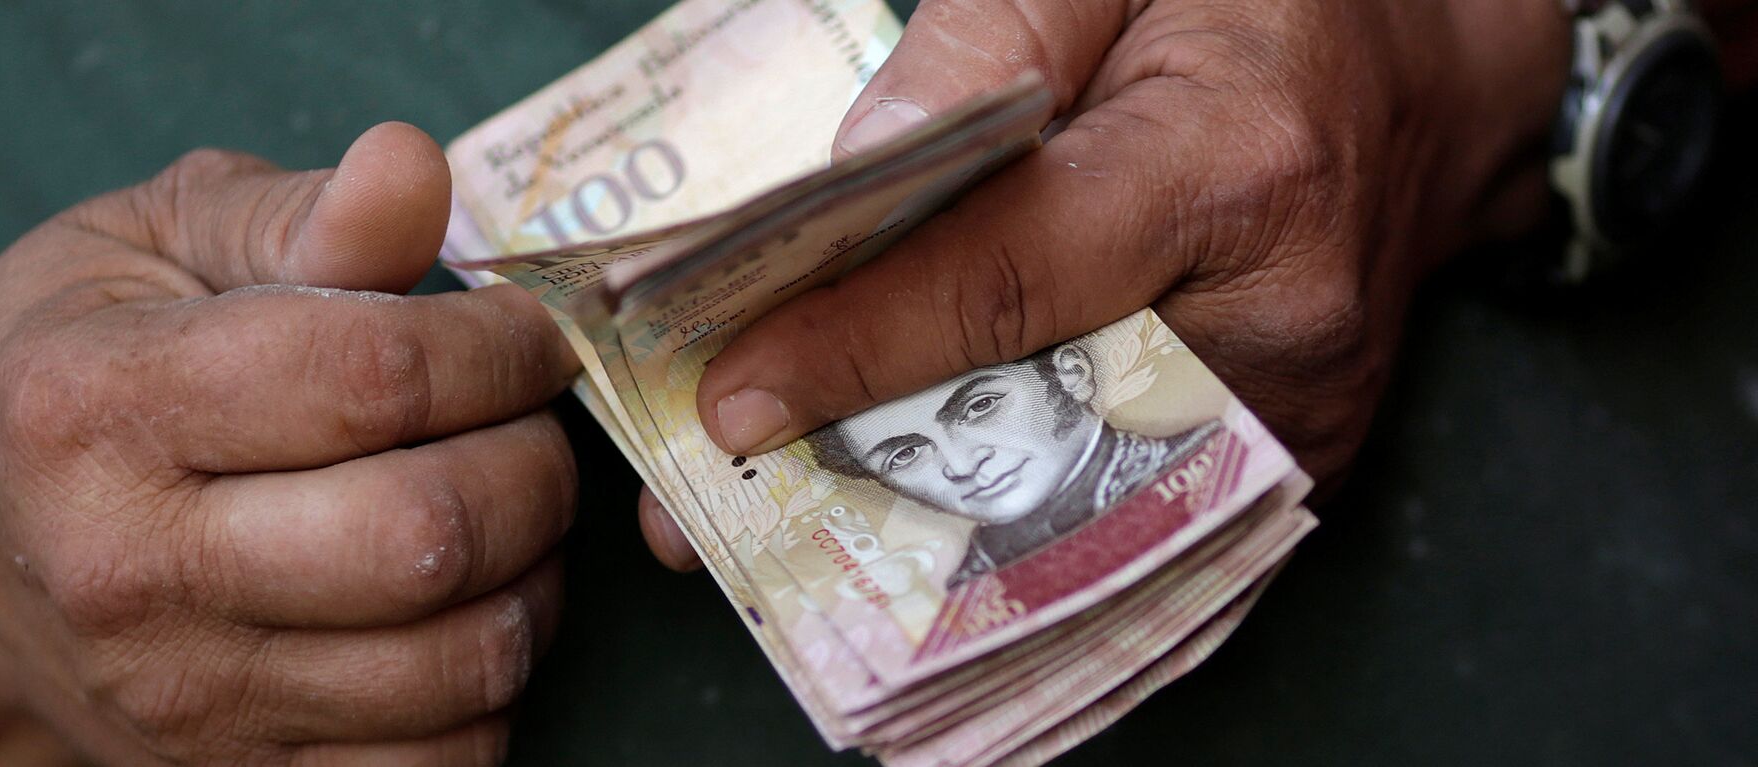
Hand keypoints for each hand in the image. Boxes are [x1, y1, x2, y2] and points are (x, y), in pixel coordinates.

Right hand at [0, 123, 579, 763]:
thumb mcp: (149, 245)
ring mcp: (188, 699)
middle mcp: (135, 570)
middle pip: (429, 533)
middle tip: (527, 423)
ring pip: (461, 659)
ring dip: (533, 576)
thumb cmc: (70, 373)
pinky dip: (494, 686)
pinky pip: (440, 761)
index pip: (375, 376)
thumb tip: (413, 170)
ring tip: (500, 512)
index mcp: (103, 407)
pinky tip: (461, 610)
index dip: (499, 347)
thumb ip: (295, 213)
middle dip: (535, 464)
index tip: (525, 335)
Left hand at [637, 0, 1571, 568]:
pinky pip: (1119, 500)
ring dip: (912, 496)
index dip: (860, 339)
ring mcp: (1295, 416)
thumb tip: (851, 172)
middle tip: (704, 503)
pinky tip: (899, 493)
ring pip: (1065, 484)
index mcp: (1238, 162)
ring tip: (772, 506)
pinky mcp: (1284, 463)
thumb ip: (986, 43)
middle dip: (856, 452)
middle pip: (1025, 411)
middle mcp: (1283, 320)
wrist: (1424, 83)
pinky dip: (1004, 501)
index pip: (1013, 273)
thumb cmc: (1264, 4)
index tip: (730, 398)